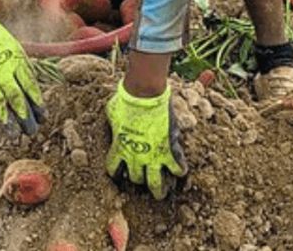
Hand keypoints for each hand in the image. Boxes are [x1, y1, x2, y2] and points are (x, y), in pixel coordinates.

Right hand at [0, 10, 45, 134]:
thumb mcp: (17, 50)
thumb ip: (26, 68)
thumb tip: (39, 86)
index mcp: (18, 62)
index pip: (30, 85)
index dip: (37, 102)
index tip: (44, 117)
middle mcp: (4, 70)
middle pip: (16, 95)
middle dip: (25, 115)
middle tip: (31, 131)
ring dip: (5, 120)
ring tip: (12, 136)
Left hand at [104, 81, 185, 199]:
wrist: (143, 96)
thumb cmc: (125, 100)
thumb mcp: (112, 111)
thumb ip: (114, 119)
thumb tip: (113, 113)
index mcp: (119, 148)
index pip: (113, 169)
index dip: (116, 172)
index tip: (120, 173)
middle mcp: (135, 157)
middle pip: (136, 178)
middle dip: (139, 180)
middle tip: (142, 183)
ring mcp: (153, 156)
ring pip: (155, 182)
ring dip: (158, 190)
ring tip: (161, 195)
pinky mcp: (169, 150)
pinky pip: (177, 167)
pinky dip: (179, 170)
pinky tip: (180, 172)